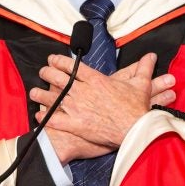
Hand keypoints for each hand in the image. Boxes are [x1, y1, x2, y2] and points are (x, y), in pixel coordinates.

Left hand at [29, 53, 173, 163]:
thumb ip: (143, 68)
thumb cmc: (136, 108)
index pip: (72, 66)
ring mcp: (77, 108)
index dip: (59, 61)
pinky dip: (45, 117)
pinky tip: (39, 115)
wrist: (134, 129)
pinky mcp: (75, 124)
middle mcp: (83, 91)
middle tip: (42, 72)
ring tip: (33, 93)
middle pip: (58, 78)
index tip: (52, 60)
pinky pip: (55, 119)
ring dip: (41, 94)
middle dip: (47, 74)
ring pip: (53, 98)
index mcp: (96, 79)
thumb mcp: (141, 84)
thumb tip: (151, 56)